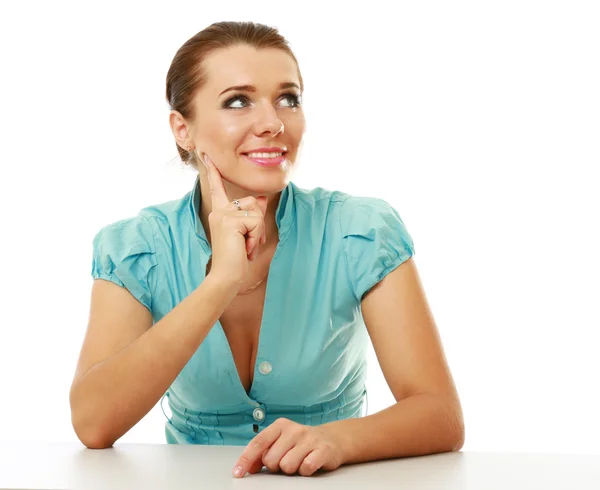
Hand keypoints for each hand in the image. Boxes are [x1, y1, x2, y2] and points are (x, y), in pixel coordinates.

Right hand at [201, 154, 267, 287]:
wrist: (226, 276)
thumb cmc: (236, 258)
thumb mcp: (248, 233)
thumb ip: (254, 214)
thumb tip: (263, 198)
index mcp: (220, 212)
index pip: (218, 188)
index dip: (214, 172)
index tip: (207, 156)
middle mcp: (219, 210)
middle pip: (254, 202)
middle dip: (258, 223)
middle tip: (247, 243)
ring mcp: (223, 215)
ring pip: (257, 212)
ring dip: (257, 232)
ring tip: (245, 247)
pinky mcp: (230, 221)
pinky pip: (256, 222)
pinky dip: (255, 237)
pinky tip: (245, 249)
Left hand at [232, 418, 346, 477]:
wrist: (332, 439)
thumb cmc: (301, 443)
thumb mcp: (281, 442)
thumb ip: (263, 453)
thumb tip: (248, 467)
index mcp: (280, 425)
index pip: (258, 443)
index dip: (246, 459)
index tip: (238, 474)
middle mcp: (293, 429)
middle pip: (271, 460)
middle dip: (276, 466)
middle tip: (286, 459)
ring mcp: (309, 438)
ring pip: (287, 466)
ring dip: (292, 469)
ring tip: (299, 461)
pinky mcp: (323, 449)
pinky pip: (306, 468)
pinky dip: (305, 471)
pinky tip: (309, 463)